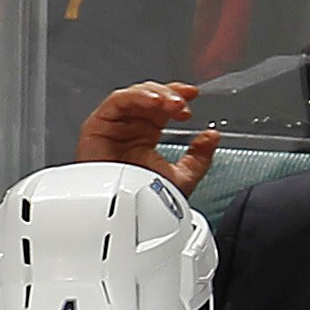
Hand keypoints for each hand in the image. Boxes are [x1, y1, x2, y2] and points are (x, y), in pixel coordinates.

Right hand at [77, 80, 215, 191]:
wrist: (123, 216)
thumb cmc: (140, 203)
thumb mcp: (181, 179)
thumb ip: (199, 158)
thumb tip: (212, 137)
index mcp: (147, 135)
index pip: (163, 107)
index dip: (178, 96)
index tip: (193, 95)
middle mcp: (131, 127)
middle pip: (151, 96)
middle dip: (170, 96)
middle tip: (183, 107)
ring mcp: (115, 125)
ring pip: (136, 95)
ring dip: (157, 94)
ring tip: (172, 104)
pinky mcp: (98, 125)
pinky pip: (117, 101)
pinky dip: (136, 96)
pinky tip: (153, 102)